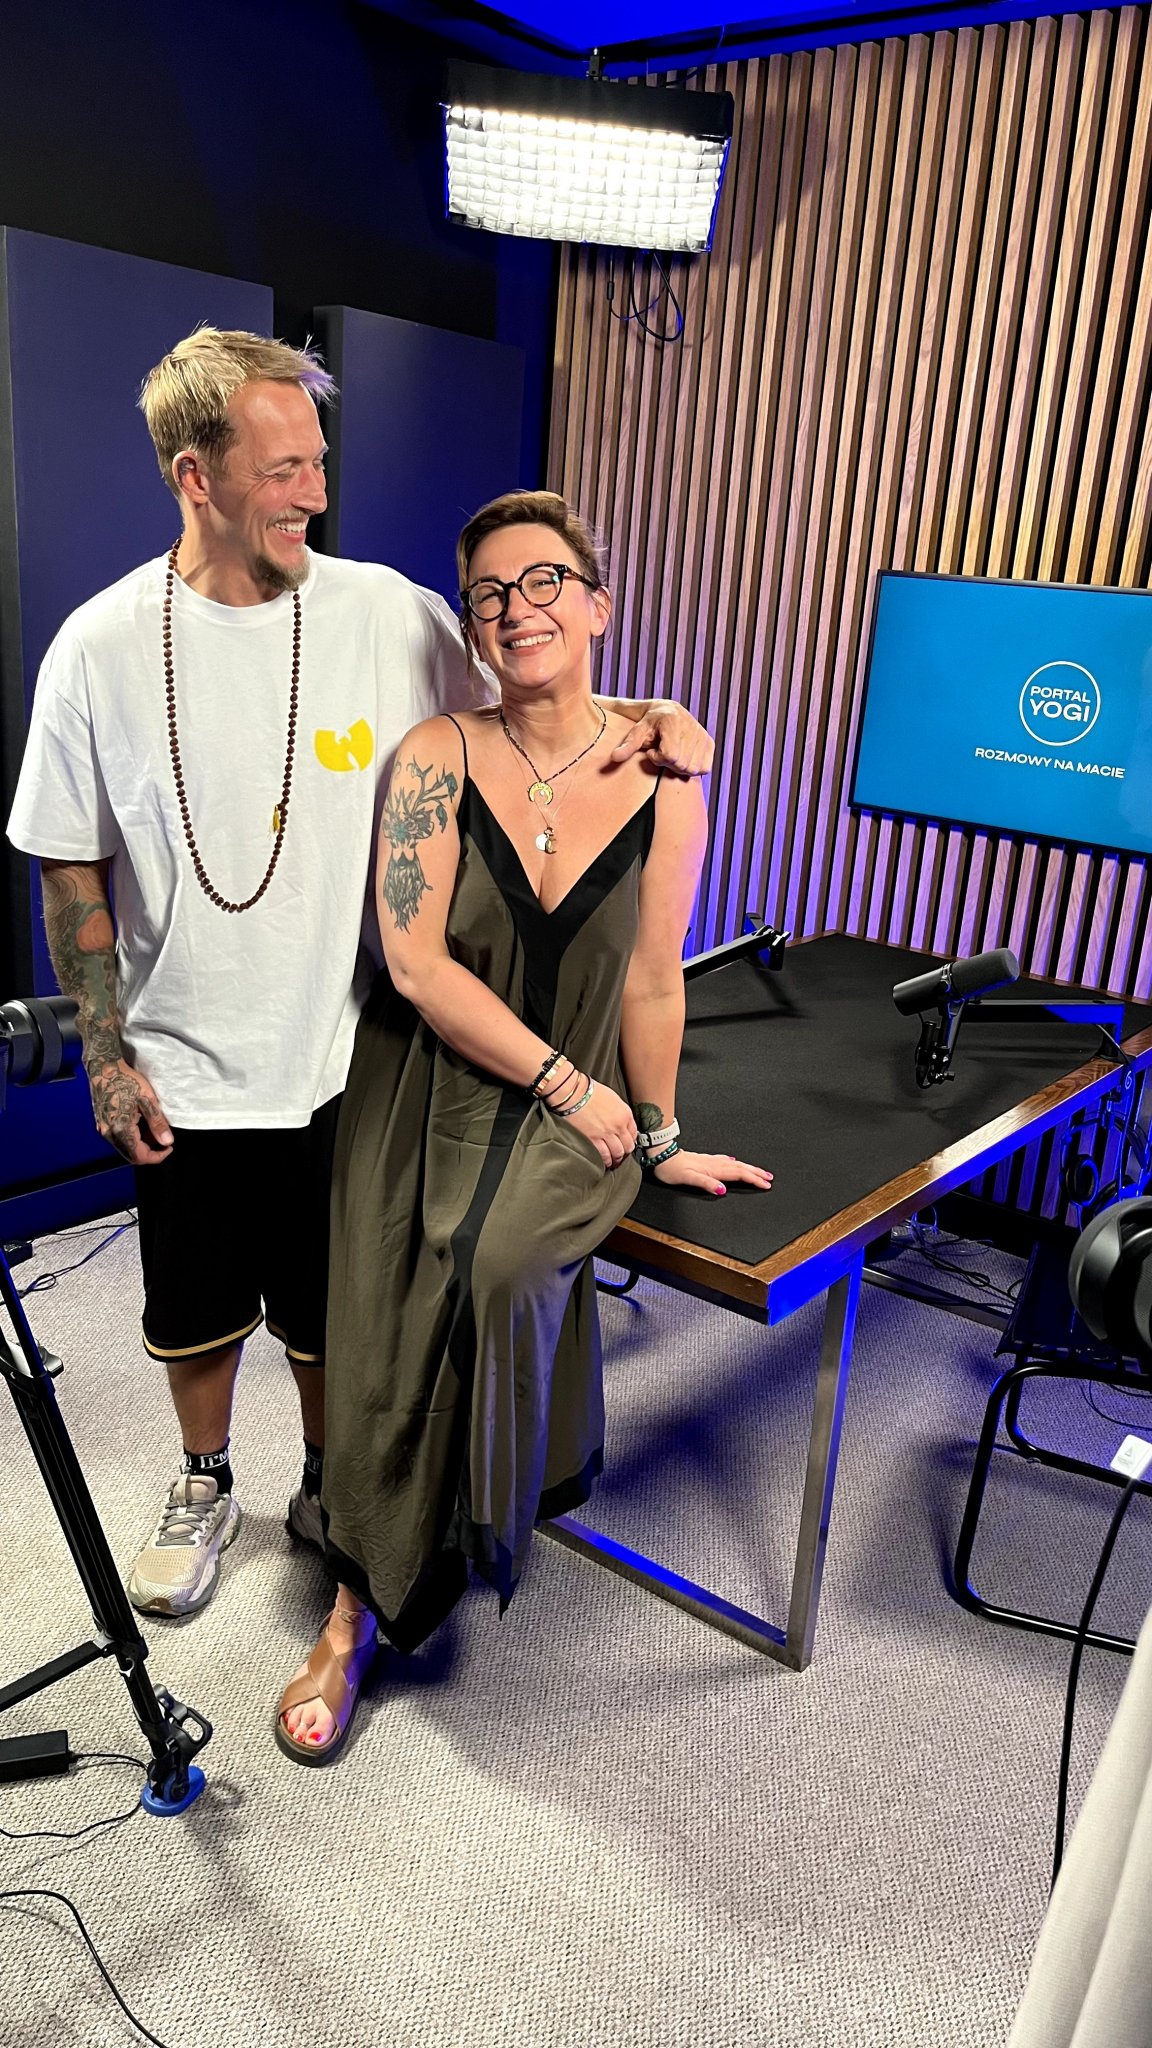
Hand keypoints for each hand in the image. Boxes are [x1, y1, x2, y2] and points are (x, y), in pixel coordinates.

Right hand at [88, 1058, 173, 1165]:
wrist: (104, 1067)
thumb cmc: (125, 1080)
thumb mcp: (147, 1099)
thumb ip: (157, 1123)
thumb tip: (167, 1141)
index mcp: (120, 1129)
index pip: (140, 1156)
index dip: (158, 1156)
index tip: (169, 1147)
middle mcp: (108, 1133)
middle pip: (132, 1155)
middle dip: (150, 1151)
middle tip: (163, 1137)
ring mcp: (103, 1128)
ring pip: (125, 1148)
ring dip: (141, 1144)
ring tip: (154, 1128)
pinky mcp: (102, 1123)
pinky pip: (119, 1139)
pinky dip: (133, 1137)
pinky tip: (141, 1123)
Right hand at [564, 1080, 637, 1169]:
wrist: (574, 1093)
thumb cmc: (590, 1092)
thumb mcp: (613, 1098)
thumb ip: (620, 1112)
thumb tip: (621, 1124)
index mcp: (625, 1113)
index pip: (634, 1133)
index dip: (631, 1140)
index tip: (626, 1143)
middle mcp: (618, 1125)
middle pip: (628, 1145)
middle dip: (625, 1151)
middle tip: (621, 1154)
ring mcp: (606, 1134)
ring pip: (618, 1153)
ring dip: (616, 1158)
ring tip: (613, 1161)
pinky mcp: (593, 1140)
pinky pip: (604, 1155)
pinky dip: (606, 1160)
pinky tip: (605, 1162)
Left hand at [611, 701, 713, 776]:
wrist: (666, 711)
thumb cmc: (648, 724)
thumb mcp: (636, 733)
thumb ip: (627, 746)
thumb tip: (614, 757)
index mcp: (672, 720)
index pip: (670, 755)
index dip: (658, 758)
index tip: (652, 750)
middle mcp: (691, 725)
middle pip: (681, 764)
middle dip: (668, 763)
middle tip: (661, 752)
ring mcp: (702, 734)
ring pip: (692, 769)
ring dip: (679, 766)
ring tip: (671, 754)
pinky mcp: (709, 743)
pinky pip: (704, 769)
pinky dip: (692, 767)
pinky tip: (682, 757)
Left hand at [653, 1150, 772, 1197]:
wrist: (661, 1156)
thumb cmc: (671, 1169)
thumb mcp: (687, 1178)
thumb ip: (706, 1183)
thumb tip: (722, 1190)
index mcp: (713, 1169)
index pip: (738, 1175)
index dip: (753, 1179)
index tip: (765, 1184)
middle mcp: (714, 1163)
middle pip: (740, 1168)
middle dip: (756, 1173)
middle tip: (769, 1178)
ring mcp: (710, 1160)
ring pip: (735, 1164)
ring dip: (749, 1168)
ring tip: (759, 1172)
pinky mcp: (705, 1159)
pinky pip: (726, 1161)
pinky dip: (734, 1163)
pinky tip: (734, 1162)